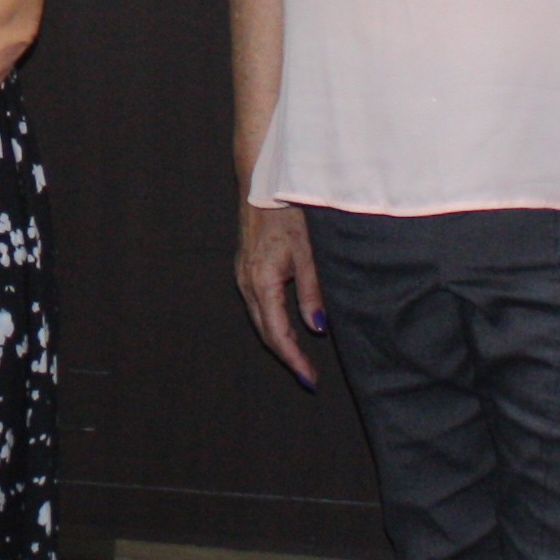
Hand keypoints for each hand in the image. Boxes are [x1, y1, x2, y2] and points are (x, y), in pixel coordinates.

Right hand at [236, 200, 324, 387]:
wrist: (265, 181)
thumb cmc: (289, 210)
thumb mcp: (309, 252)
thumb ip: (312, 291)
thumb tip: (317, 327)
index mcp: (261, 280)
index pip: (277, 333)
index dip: (293, 359)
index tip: (310, 379)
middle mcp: (246, 280)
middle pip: (264, 331)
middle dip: (286, 355)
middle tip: (308, 376)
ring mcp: (243, 273)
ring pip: (260, 318)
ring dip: (279, 339)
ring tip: (301, 357)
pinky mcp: (247, 266)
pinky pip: (258, 303)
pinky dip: (273, 320)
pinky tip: (289, 325)